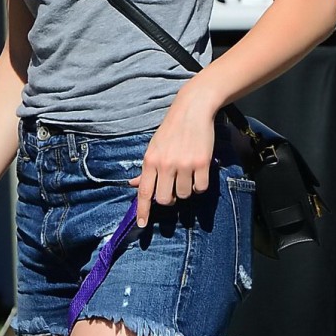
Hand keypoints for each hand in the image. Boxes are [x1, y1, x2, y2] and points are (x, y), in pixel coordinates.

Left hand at [130, 89, 217, 228]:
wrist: (192, 110)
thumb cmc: (171, 130)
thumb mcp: (153, 148)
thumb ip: (146, 170)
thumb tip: (133, 185)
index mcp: (150, 161)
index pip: (144, 192)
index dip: (143, 211)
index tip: (142, 225)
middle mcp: (165, 165)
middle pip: (165, 200)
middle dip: (170, 199)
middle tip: (173, 189)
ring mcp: (184, 164)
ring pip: (184, 195)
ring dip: (186, 190)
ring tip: (187, 174)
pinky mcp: (202, 163)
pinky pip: (200, 187)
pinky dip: (199, 185)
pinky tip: (198, 173)